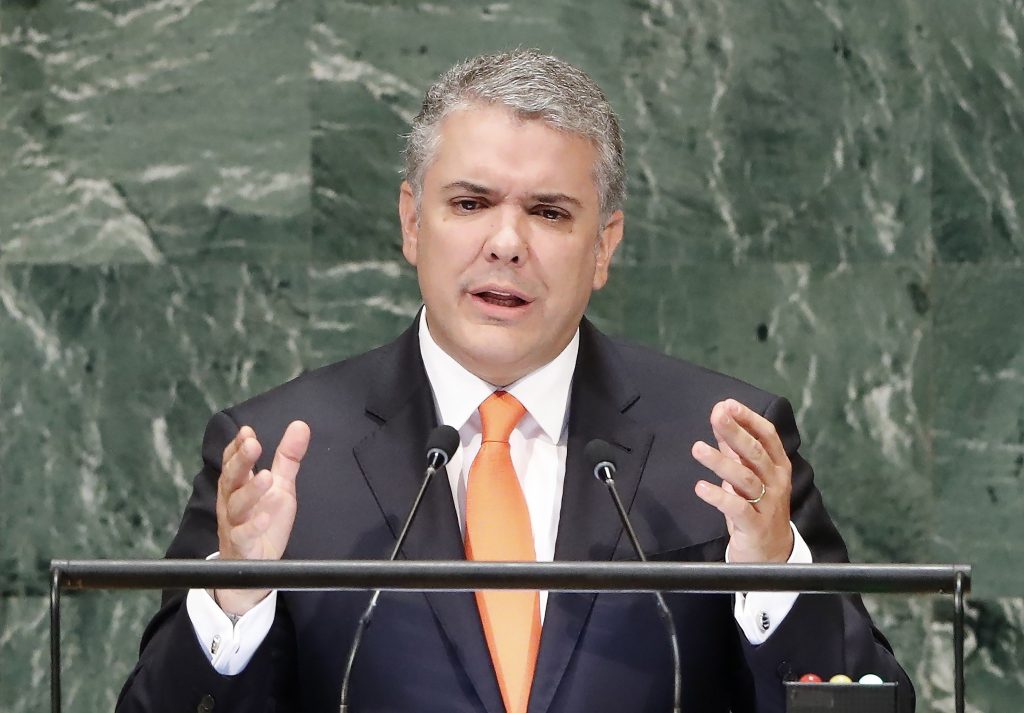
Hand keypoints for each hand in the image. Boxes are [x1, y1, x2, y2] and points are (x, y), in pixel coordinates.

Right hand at [213, 420, 310, 614]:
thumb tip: (300, 425)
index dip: (237, 447)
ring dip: (250, 491)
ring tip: (265, 476)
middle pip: (231, 479)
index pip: (233, 462)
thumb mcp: (280, 486)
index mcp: (238, 485)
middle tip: (253, 445)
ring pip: (236, 506)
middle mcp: (231, 502)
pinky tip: (264, 517)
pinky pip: (243, 535)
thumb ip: (287, 458)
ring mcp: (234, 524)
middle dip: (241, 461)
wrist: (256, 565)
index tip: (247, 432)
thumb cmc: (264, 520)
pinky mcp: (241, 546)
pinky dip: (252, 526)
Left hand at [691, 399, 793, 562]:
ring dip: (721, 462)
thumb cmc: (758, 508)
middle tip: (716, 415)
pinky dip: (719, 497)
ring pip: (746, 479)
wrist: (772, 554)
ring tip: (697, 448)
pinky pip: (738, 508)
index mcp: (777, 466)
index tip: (728, 404)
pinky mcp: (755, 526)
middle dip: (735, 432)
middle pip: (756, 453)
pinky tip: (701, 487)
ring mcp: (768, 505)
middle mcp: (776, 482)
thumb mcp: (749, 476)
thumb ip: (735, 450)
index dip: (749, 419)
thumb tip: (721, 420)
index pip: (767, 436)